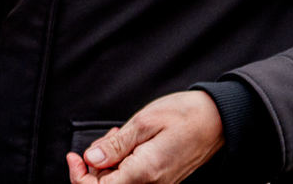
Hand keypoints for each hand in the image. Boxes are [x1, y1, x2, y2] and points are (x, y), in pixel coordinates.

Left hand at [66, 91, 223, 183]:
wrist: (218, 120)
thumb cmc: (185, 116)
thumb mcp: (144, 122)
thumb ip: (115, 145)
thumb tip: (90, 159)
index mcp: (145, 173)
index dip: (80, 176)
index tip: (73, 157)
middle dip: (94, 167)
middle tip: (103, 139)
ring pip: (120, 183)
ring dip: (109, 164)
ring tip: (117, 136)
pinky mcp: (163, 179)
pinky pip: (134, 178)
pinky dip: (123, 163)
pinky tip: (127, 144)